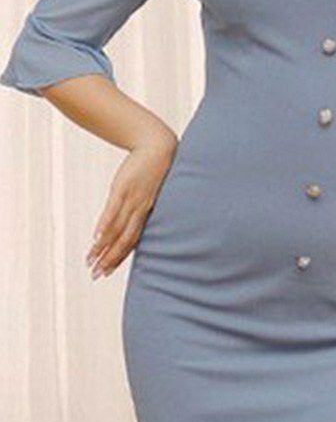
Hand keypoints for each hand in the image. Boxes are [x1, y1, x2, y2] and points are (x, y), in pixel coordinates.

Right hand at [85, 138, 176, 279]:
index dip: (119, 257)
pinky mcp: (123, 188)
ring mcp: (131, 200)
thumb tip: (134, 218)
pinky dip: (104, 226)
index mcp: (147, 212)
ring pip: (116, 230)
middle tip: (96, 276)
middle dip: (110, 260)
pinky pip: (113, 211)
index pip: (132, 240)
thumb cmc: (154, 170)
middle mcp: (140, 210)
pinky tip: (96, 238)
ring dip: (103, 248)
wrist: (158, 146)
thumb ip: (142, 206)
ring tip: (91, 262)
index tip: (107, 272)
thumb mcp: (150, 192)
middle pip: (124, 240)